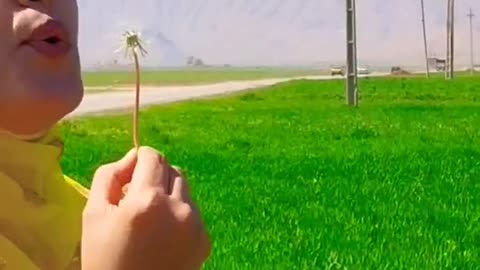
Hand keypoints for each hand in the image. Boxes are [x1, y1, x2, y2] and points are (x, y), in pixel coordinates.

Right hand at [81, 147, 210, 269]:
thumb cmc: (104, 260)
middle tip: (137, 198)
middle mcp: (179, 208)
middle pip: (172, 170)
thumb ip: (109, 176)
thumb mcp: (93, 216)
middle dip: (155, 176)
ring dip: (169, 194)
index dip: (140, 159)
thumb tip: (133, 155)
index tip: (131, 173)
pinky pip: (193, 211)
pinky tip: (164, 235)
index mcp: (148, 201)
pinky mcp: (205, 240)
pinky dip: (180, 214)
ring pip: (185, 189)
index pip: (153, 157)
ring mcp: (196, 226)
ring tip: (151, 219)